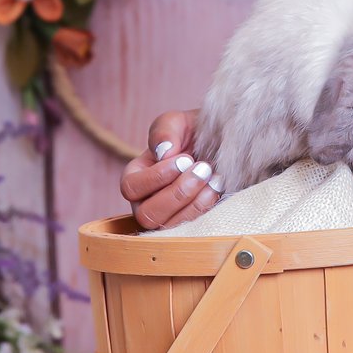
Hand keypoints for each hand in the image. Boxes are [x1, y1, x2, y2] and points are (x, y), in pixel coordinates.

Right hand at [118, 109, 224, 228]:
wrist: (221, 146)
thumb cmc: (192, 134)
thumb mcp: (178, 122)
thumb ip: (165, 130)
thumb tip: (163, 151)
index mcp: (136, 177)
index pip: (130, 187)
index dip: (156, 177)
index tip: (184, 159)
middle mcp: (145, 202)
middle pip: (147, 214)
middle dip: (178, 193)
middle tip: (203, 169)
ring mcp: (166, 218)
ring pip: (168, 226)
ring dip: (194, 203)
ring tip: (214, 179)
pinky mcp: (188, 226)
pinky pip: (190, 230)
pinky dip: (205, 210)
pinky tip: (217, 189)